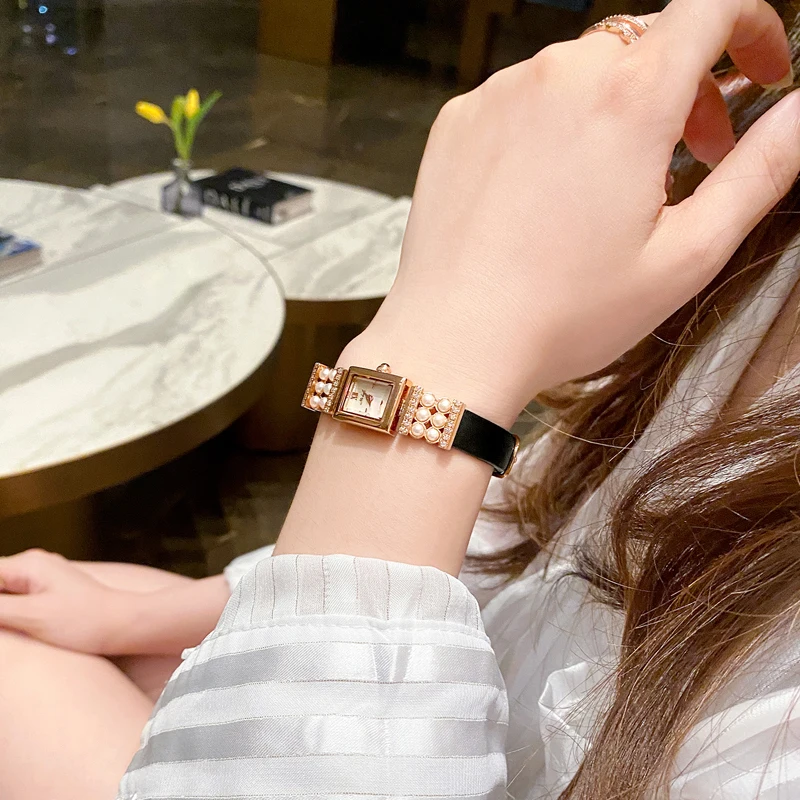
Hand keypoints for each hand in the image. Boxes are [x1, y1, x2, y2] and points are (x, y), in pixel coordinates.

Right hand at [0, 549, 133, 654]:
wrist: (125, 625)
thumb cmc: (84, 621)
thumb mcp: (32, 617)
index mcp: (28, 564)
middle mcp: (34, 565)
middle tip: (7, 623)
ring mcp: (42, 578)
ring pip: (2, 591)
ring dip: (0, 610)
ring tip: (12, 627)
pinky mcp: (48, 593)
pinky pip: (14, 599)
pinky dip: (5, 612)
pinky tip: (9, 627)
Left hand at [365, 0, 797, 419]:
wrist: (454, 342)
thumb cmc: (565, 314)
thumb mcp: (686, 256)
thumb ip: (759, 172)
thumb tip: (799, 115)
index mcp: (628, 99)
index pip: (711, 5)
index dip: (751, 26)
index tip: (759, 70)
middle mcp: (559, 75)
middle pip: (645, 45)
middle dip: (683, 89)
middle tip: (688, 157)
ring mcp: (499, 94)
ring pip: (581, 71)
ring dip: (614, 107)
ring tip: (610, 183)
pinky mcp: (458, 120)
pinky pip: (522, 97)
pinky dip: (552, 124)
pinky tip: (546, 189)